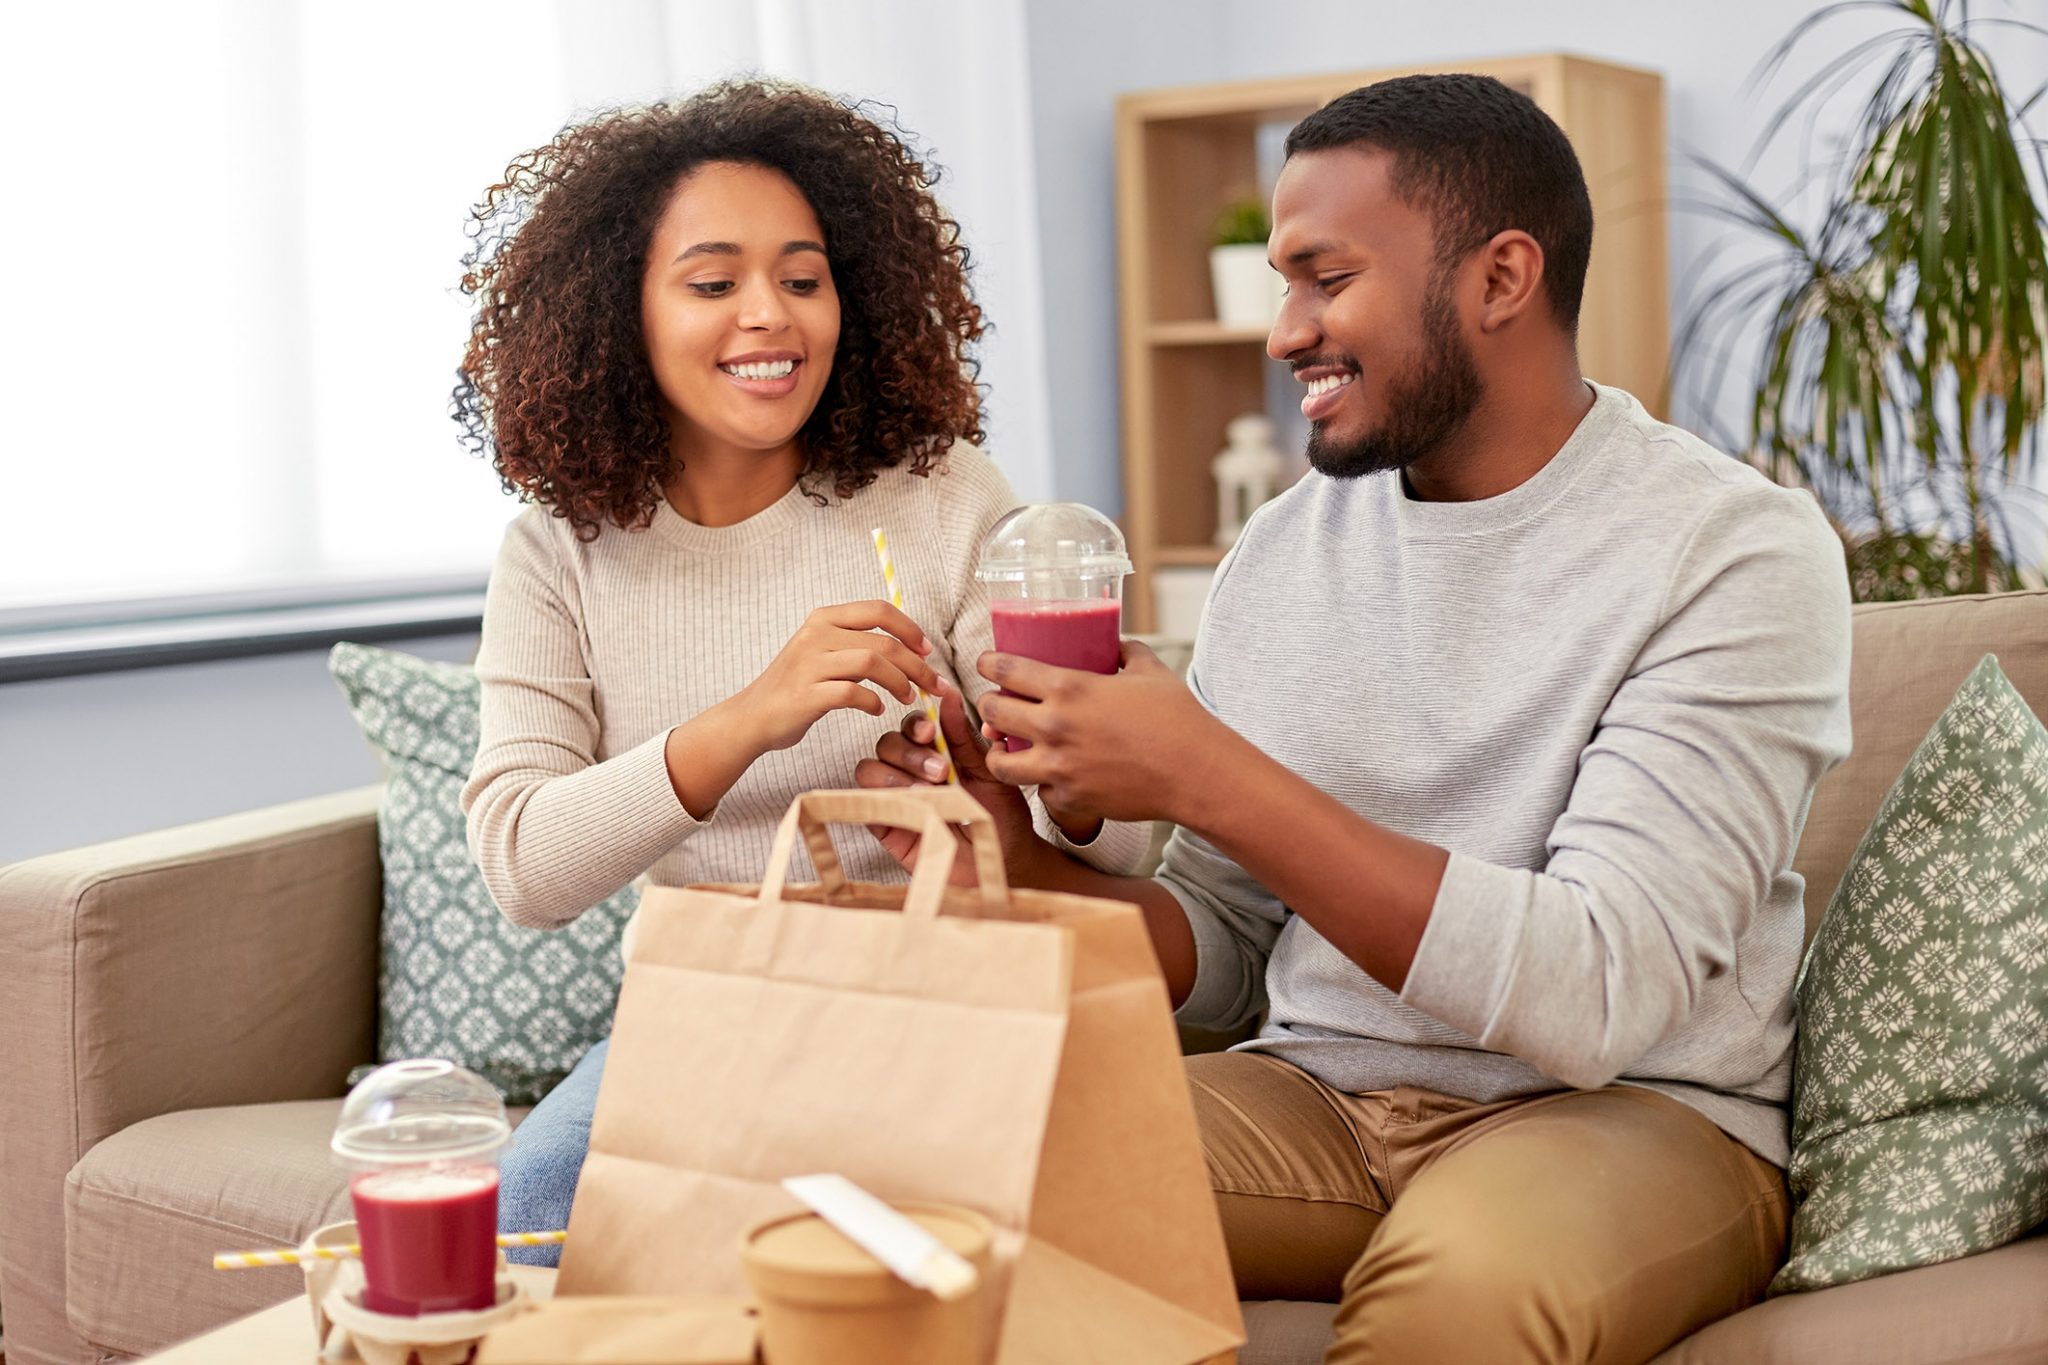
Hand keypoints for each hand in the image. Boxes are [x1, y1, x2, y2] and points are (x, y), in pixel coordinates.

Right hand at [726, 602, 942, 754]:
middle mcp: (816, 635)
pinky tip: (877, 709)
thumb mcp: (822, 651)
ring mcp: (809, 664)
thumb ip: (855, 642)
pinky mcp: (806, 695)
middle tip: (933, 685)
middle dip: (916, 665)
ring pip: (872, 663)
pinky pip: (853, 693)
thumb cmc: (796, 687)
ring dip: (899, 683)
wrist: (752, 717)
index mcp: (823, 618)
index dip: (910, 629)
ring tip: (908, 698)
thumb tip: (906, 645)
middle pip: (883, 641)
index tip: (928, 651)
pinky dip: (872, 702)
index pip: (879, 610)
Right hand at [854, 678, 1039, 883]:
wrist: (1005, 860)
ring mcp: (896, 798)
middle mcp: (911, 771)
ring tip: (929, 792)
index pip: (912, 726)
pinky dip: (883, 798)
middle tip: (942, 772)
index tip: (932, 733)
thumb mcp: (987, 770)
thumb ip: (964, 736)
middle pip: (887, 743)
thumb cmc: (1001, 814)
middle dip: (911, 752)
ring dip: (896, 774)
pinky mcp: (886, 827)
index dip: (916, 723)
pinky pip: (866, 803)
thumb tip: (949, 695)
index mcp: (936, 752)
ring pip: (870, 768)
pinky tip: (914, 805)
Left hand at [977, 639, 1229, 824]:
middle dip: (988, 705)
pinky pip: (1039, 790)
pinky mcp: (1069, 798)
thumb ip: (1126, 652)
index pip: (1006, 670)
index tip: (985, 663)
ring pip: (1000, 762)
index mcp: (1069, 688)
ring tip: (1004, 747)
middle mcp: (1055, 727)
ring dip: (998, 751)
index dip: (988, 663)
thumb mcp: (1150, 671)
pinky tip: (1049, 775)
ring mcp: (1058, 767)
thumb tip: (1116, 644)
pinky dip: (1041, 782)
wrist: (1197, 773)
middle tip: (994, 704)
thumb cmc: (1178, 718)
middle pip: (993, 711)